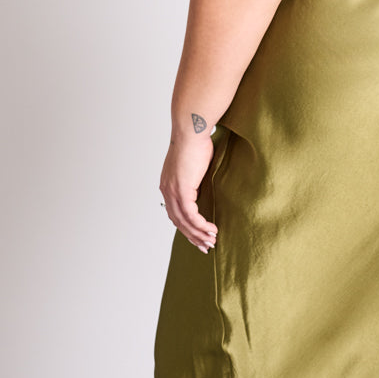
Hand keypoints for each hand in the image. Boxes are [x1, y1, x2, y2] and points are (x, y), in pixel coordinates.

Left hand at [160, 132, 218, 252]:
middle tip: (205, 246)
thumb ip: (197, 179)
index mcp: (168, 185)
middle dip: (192, 236)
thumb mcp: (195, 166)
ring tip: (212, 241)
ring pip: (184, 221)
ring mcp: (172, 191)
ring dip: (198, 233)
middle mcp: (167, 190)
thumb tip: (205, 187)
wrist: (190, 131)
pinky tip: (211, 229)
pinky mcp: (181, 190)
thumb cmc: (195, 143)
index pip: (175, 213)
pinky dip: (200, 224)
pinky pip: (190, 214)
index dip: (187, 227)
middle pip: (178, 222)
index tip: (199, 236)